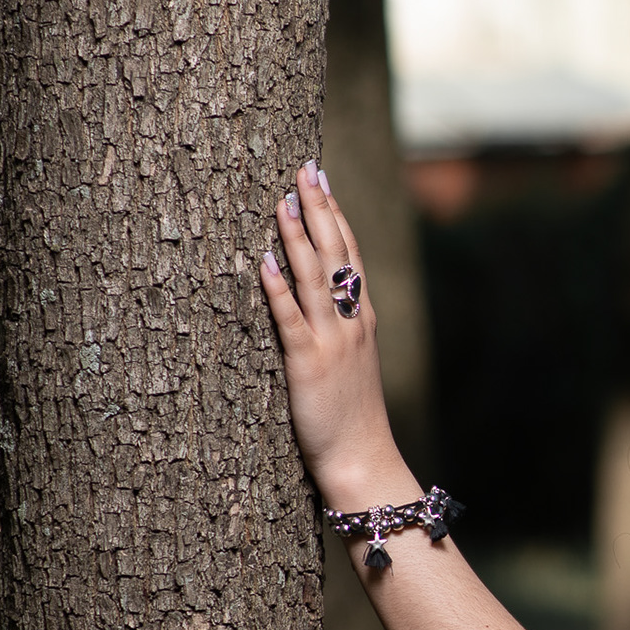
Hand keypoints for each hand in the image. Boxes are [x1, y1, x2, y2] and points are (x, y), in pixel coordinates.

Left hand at [259, 162, 416, 508]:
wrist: (363, 461)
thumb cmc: (352, 419)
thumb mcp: (353, 366)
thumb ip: (340, 332)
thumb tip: (315, 301)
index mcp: (362, 321)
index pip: (349, 256)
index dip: (336, 216)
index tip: (322, 180)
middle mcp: (351, 324)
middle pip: (336, 255)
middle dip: (320, 209)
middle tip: (305, 169)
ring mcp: (332, 342)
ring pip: (315, 278)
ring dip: (298, 236)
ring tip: (283, 200)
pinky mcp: (309, 365)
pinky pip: (291, 321)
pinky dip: (279, 290)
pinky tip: (265, 262)